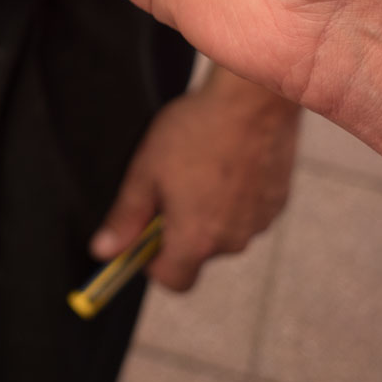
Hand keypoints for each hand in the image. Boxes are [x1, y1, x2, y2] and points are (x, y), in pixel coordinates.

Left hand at [92, 68, 298, 289]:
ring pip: (224, 230)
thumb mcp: (145, 171)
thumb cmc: (196, 131)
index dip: (153, 263)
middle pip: (198, 253)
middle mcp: (233, 240)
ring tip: (199, 166)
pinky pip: (247, 212)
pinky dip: (234, 197)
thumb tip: (104, 250)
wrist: (252, 100)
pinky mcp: (278, 203)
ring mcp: (259, 223)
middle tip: (169, 185)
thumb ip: (125, 217)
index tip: (145, 235)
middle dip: (180, 229)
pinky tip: (225, 162)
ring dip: (209, 211)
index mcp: (197, 239)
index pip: (174, 281)